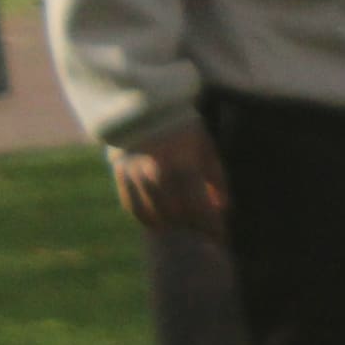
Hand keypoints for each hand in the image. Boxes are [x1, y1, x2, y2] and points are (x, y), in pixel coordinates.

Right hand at [113, 118, 226, 240]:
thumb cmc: (184, 128)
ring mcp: (136, 176)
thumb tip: (224, 208)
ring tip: (184, 225)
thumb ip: (216, 178)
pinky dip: (148, 218)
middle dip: (193, 227)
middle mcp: (158, 174)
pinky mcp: (120, 176)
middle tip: (203, 231)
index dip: (211, 226)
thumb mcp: (206, 147)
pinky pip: (133, 208)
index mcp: (184, 164)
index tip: (220, 237)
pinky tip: (160, 220)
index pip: (200, 208)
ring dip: (172, 225)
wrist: (145, 108)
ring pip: (154, 216)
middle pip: (177, 216)